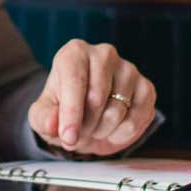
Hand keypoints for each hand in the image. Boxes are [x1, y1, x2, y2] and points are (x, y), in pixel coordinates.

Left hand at [27, 41, 156, 155]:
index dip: (71, 113)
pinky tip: (111, 130)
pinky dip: (121, 135)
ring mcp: (129, 70)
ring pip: (117, 112)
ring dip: (101, 131)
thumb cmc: (62, 110)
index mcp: (74, 53)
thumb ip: (43, 119)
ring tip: (93, 128)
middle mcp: (104, 54)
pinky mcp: (146, 88)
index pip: (75, 80)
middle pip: (97, 98)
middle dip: (85, 126)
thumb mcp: (43, 116)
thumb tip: (53, 124)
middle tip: (77, 134)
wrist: (86, 115)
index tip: (67, 137)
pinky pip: (136, 120)